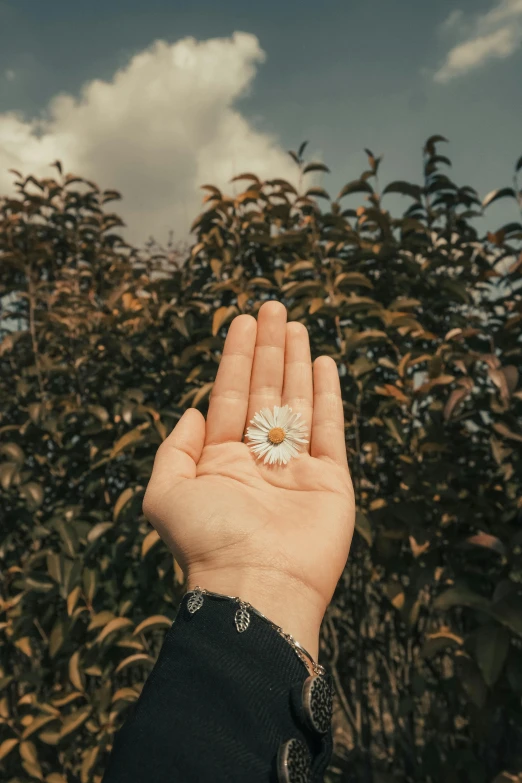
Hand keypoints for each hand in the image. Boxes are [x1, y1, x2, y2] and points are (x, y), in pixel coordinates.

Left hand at [142, 301, 354, 658]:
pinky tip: (324, 362)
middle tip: (273, 307)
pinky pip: (329, 427)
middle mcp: (259, 459)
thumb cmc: (208, 541)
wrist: (257, 585)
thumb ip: (174, 449)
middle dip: (268, 348)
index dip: (236, 357)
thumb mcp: (166, 493)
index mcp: (221, 459)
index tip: (243, 322)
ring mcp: (296, 467)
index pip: (231, 395)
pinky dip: (327, 394)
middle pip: (265, 390)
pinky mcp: (330, 479)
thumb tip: (193, 411)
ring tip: (296, 324)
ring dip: (296, 361)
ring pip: (296, 400)